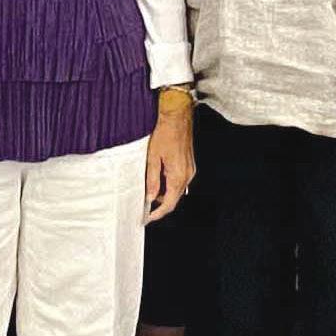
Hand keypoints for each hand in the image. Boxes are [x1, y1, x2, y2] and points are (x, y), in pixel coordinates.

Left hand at [145, 100, 195, 220]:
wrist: (177, 117)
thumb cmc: (165, 134)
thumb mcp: (152, 158)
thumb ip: (152, 180)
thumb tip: (150, 197)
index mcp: (178, 176)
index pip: (169, 203)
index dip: (158, 213)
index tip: (148, 218)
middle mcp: (187, 176)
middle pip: (174, 198)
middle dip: (160, 203)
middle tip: (145, 204)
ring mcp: (190, 170)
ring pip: (177, 190)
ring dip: (164, 192)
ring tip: (149, 187)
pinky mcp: (190, 165)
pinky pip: (180, 181)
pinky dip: (169, 184)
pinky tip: (159, 177)